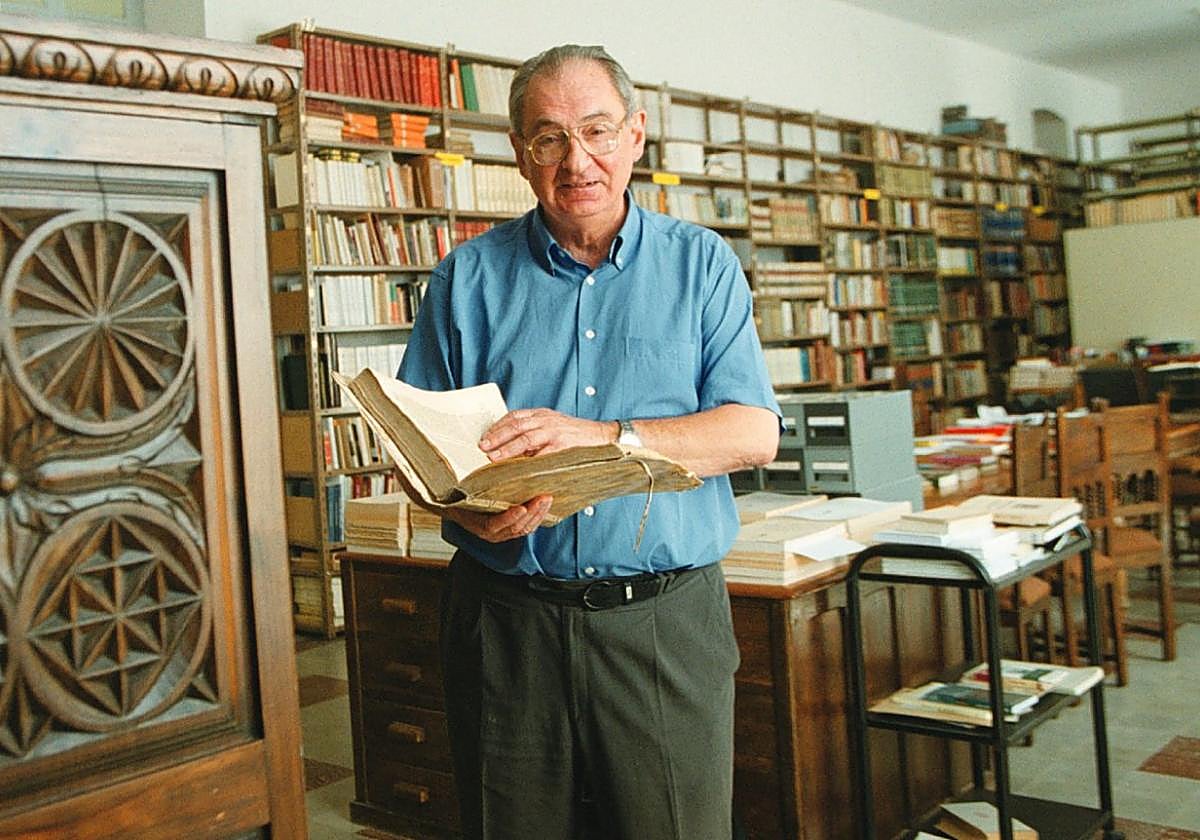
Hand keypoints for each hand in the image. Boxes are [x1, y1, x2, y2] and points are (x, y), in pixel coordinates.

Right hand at [442, 495, 553, 542]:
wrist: (457, 509)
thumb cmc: (461, 498)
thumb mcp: (464, 494)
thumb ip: (477, 489)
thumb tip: (490, 471)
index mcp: (479, 525)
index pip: (495, 525)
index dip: (510, 517)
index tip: (521, 508)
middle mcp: (493, 534)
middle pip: (516, 527)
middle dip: (532, 512)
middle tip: (544, 497)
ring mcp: (503, 534)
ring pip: (525, 528)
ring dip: (539, 514)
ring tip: (547, 499)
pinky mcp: (512, 531)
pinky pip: (527, 527)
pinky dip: (538, 517)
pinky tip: (545, 506)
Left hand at [478, 409, 613, 460]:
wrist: (604, 437)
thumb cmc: (577, 436)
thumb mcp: (554, 427)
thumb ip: (535, 433)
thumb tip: (510, 447)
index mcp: (543, 415)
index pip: (515, 417)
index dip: (498, 427)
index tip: (485, 438)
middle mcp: (547, 420)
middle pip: (516, 425)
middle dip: (497, 436)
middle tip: (483, 447)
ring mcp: (555, 433)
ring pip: (526, 438)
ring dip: (507, 448)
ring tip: (494, 458)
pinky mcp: (563, 447)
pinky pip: (542, 455)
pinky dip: (528, 462)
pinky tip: (518, 470)